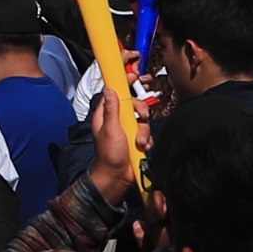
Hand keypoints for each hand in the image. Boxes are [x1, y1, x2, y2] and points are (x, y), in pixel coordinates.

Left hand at [83, 77, 139, 203]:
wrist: (117, 178)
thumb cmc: (108, 155)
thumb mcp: (110, 130)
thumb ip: (112, 110)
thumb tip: (110, 89)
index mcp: (105, 114)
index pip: (113, 92)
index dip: (122, 82)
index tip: (132, 73)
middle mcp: (117, 119)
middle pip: (133, 103)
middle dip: (140, 109)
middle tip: (141, 116)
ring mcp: (127, 129)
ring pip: (142, 119)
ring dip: (144, 131)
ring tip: (140, 142)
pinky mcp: (136, 139)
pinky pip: (147, 133)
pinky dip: (147, 140)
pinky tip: (143, 147)